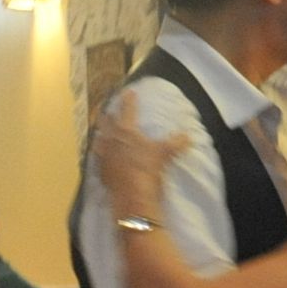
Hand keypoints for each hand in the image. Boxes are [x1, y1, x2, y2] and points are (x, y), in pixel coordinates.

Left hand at [93, 90, 189, 219]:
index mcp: (126, 130)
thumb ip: (175, 143)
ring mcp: (103, 154)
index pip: (128, 110)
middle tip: (104, 109)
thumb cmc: (148, 169)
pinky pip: (98, 157)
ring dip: (100, 133)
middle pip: (104, 121)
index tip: (129, 92)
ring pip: (98, 138)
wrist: (132, 195)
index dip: (129, 100)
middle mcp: (111, 138)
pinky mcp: (101, 169)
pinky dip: (101, 153)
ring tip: (101, 132)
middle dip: (105, 114)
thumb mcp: (165, 154)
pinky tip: (103, 155)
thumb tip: (188, 136)